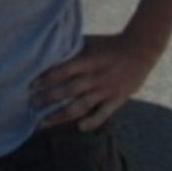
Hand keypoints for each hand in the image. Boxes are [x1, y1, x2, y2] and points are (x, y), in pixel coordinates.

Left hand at [30, 33, 161, 130]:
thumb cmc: (110, 44)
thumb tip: (48, 51)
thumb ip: (72, 50)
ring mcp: (106, 89)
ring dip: (60, 115)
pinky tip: (80, 128)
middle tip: (30, 105)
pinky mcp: (118, 99)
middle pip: (67, 91)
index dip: (45, 79)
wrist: (141, 49)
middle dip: (47, 99)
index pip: (62, 71)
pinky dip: (93, 122)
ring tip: (43, 122)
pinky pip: (104, 113)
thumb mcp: (89, 43)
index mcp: (87, 61)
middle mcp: (95, 77)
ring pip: (81, 106)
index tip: (30, 86)